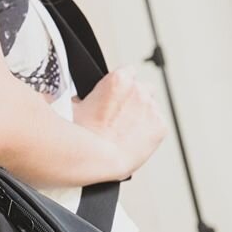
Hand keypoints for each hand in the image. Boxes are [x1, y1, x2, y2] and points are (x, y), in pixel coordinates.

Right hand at [71, 64, 168, 178]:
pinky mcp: (160, 127)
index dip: (121, 86)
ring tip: (125, 132)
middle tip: (120, 116)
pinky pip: (157, 126)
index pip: (128, 71)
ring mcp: (151, 108)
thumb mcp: (72, 107)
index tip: (116, 97)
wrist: (98, 159)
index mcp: (119, 79)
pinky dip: (149, 132)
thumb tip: (77, 98)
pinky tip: (133, 141)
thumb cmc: (82, 135)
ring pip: (150, 108)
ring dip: (141, 116)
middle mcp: (138, 90)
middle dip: (133, 100)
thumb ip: (80, 97)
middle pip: (143, 88)